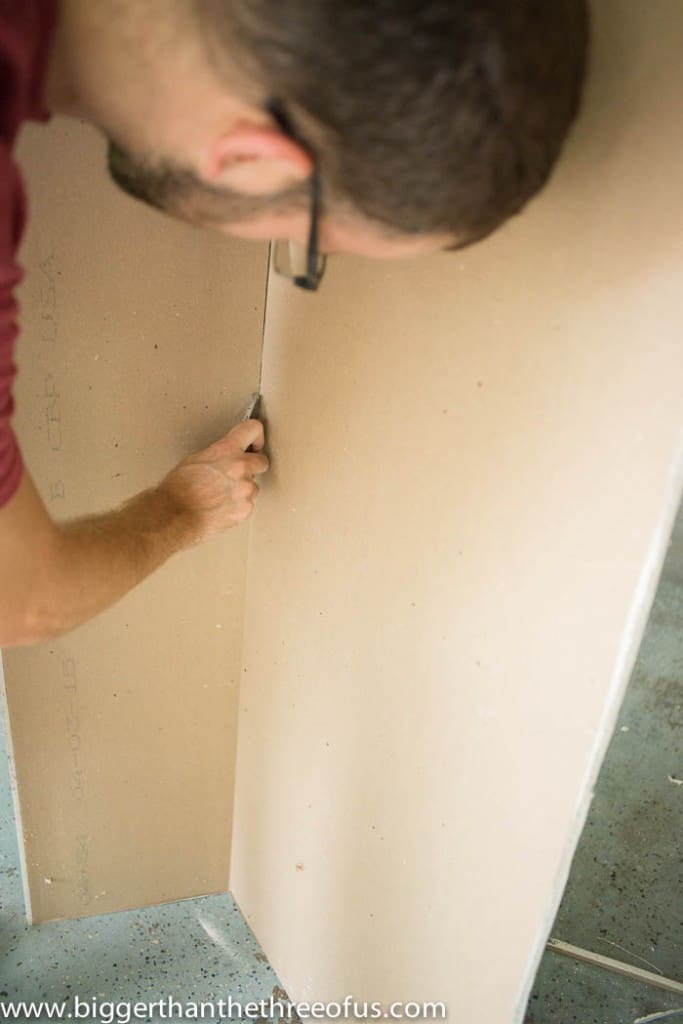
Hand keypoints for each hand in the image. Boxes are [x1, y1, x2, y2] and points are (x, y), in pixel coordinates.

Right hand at [160, 419, 268, 544]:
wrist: (176, 516)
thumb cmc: (178, 490)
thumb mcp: (195, 460)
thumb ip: (218, 455)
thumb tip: (226, 458)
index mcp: (227, 450)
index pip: (253, 429)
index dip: (256, 436)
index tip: (254, 444)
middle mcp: (241, 468)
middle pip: (262, 461)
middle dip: (252, 466)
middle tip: (236, 473)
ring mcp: (245, 490)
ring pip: (253, 486)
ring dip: (242, 489)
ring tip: (220, 495)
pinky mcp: (245, 509)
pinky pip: (248, 504)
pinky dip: (238, 506)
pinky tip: (221, 507)